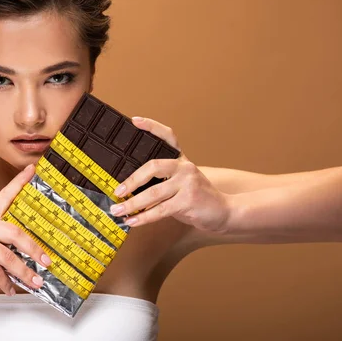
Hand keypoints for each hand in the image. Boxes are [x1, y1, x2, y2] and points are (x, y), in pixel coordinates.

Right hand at [0, 164, 51, 296]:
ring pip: (9, 257)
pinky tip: (12, 290)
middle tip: (47, 261)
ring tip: (36, 282)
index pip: (5, 196)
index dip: (19, 182)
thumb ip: (2, 242)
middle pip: (16, 234)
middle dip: (34, 250)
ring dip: (25, 273)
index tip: (32, 169)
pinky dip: (7, 283)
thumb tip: (31, 252)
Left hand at [110, 117, 229, 232]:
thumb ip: (162, 182)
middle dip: (132, 180)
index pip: (168, 136)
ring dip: (132, 204)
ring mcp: (188, 183)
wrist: (224, 211)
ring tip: (117, 210)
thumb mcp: (181, 184)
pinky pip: (160, 210)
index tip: (134, 120)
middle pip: (153, 167)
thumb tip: (130, 190)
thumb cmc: (197, 198)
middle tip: (117, 191)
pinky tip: (133, 221)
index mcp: (181, 160)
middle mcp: (185, 167)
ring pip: (153, 193)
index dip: (151, 126)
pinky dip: (144, 217)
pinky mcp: (189, 200)